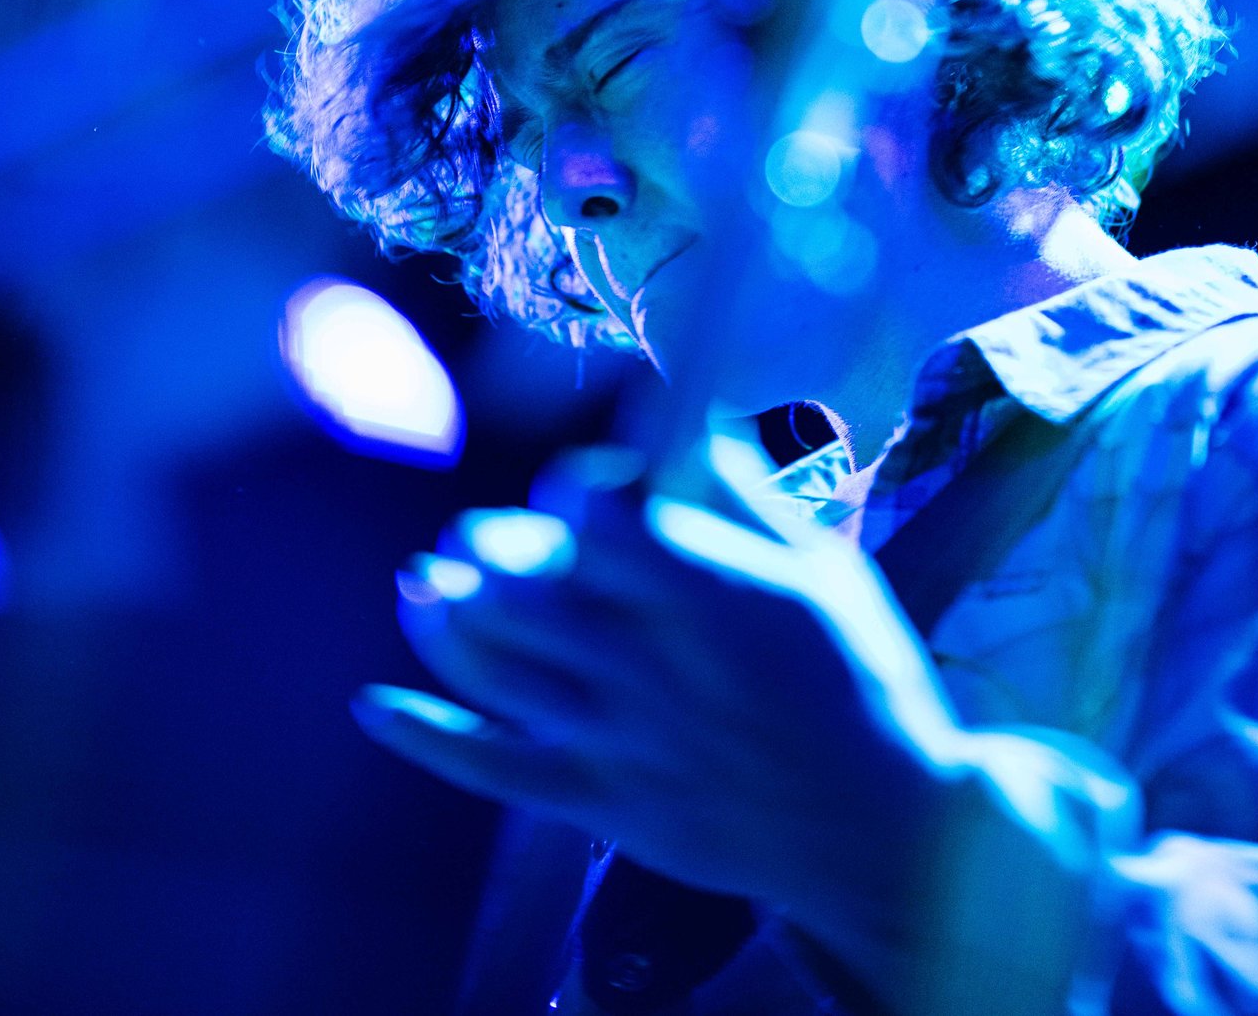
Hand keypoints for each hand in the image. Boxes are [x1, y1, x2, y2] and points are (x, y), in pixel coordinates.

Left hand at [354, 447, 966, 938]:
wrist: (883, 831)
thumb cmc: (863, 685)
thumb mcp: (826, 571)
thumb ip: (750, 500)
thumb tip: (695, 427)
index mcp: (709, 593)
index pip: (591, 517)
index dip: (573, 492)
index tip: (586, 495)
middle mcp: (651, 661)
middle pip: (522, 587)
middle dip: (486, 550)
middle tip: (476, 540)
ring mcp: (621, 736)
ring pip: (495, 664)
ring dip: (442, 618)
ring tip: (424, 584)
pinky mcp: (604, 801)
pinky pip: (493, 764)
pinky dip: (425, 733)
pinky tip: (374, 704)